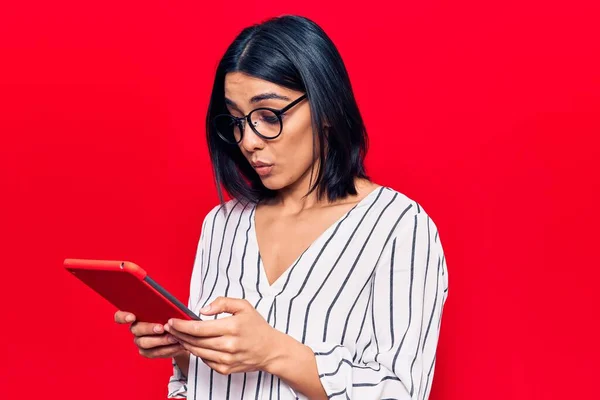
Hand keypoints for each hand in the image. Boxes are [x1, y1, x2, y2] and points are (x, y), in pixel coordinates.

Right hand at [114, 310, 186, 358]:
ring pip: (144, 343)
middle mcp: (135, 329)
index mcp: (136, 315)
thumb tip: (167, 305)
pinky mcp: (147, 352)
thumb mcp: (167, 310)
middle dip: (149, 328)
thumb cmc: (171, 317)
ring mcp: (140, 341)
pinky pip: (154, 352)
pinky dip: (167, 349)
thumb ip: (162, 308)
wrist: (180, 333)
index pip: (120, 316)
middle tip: (162, 328)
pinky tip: (177, 345)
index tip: (132, 317)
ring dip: (160, 340)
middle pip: (136, 329)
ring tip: (174, 338)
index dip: (123, 317)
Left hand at [164, 297, 281, 374]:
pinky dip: (197, 352)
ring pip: (197, 352)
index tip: (172, 321)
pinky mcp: (225, 369)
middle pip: (195, 341)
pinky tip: (193, 344)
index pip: (199, 328)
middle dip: (178, 333)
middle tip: (169, 327)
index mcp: (232, 328)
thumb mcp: (244, 306)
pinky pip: (204, 361)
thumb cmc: (256, 326)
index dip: (182, 325)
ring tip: (177, 335)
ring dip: (184, 343)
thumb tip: (202, 310)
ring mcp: (226, 360)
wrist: (270, 350)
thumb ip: (222, 303)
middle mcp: (228, 346)